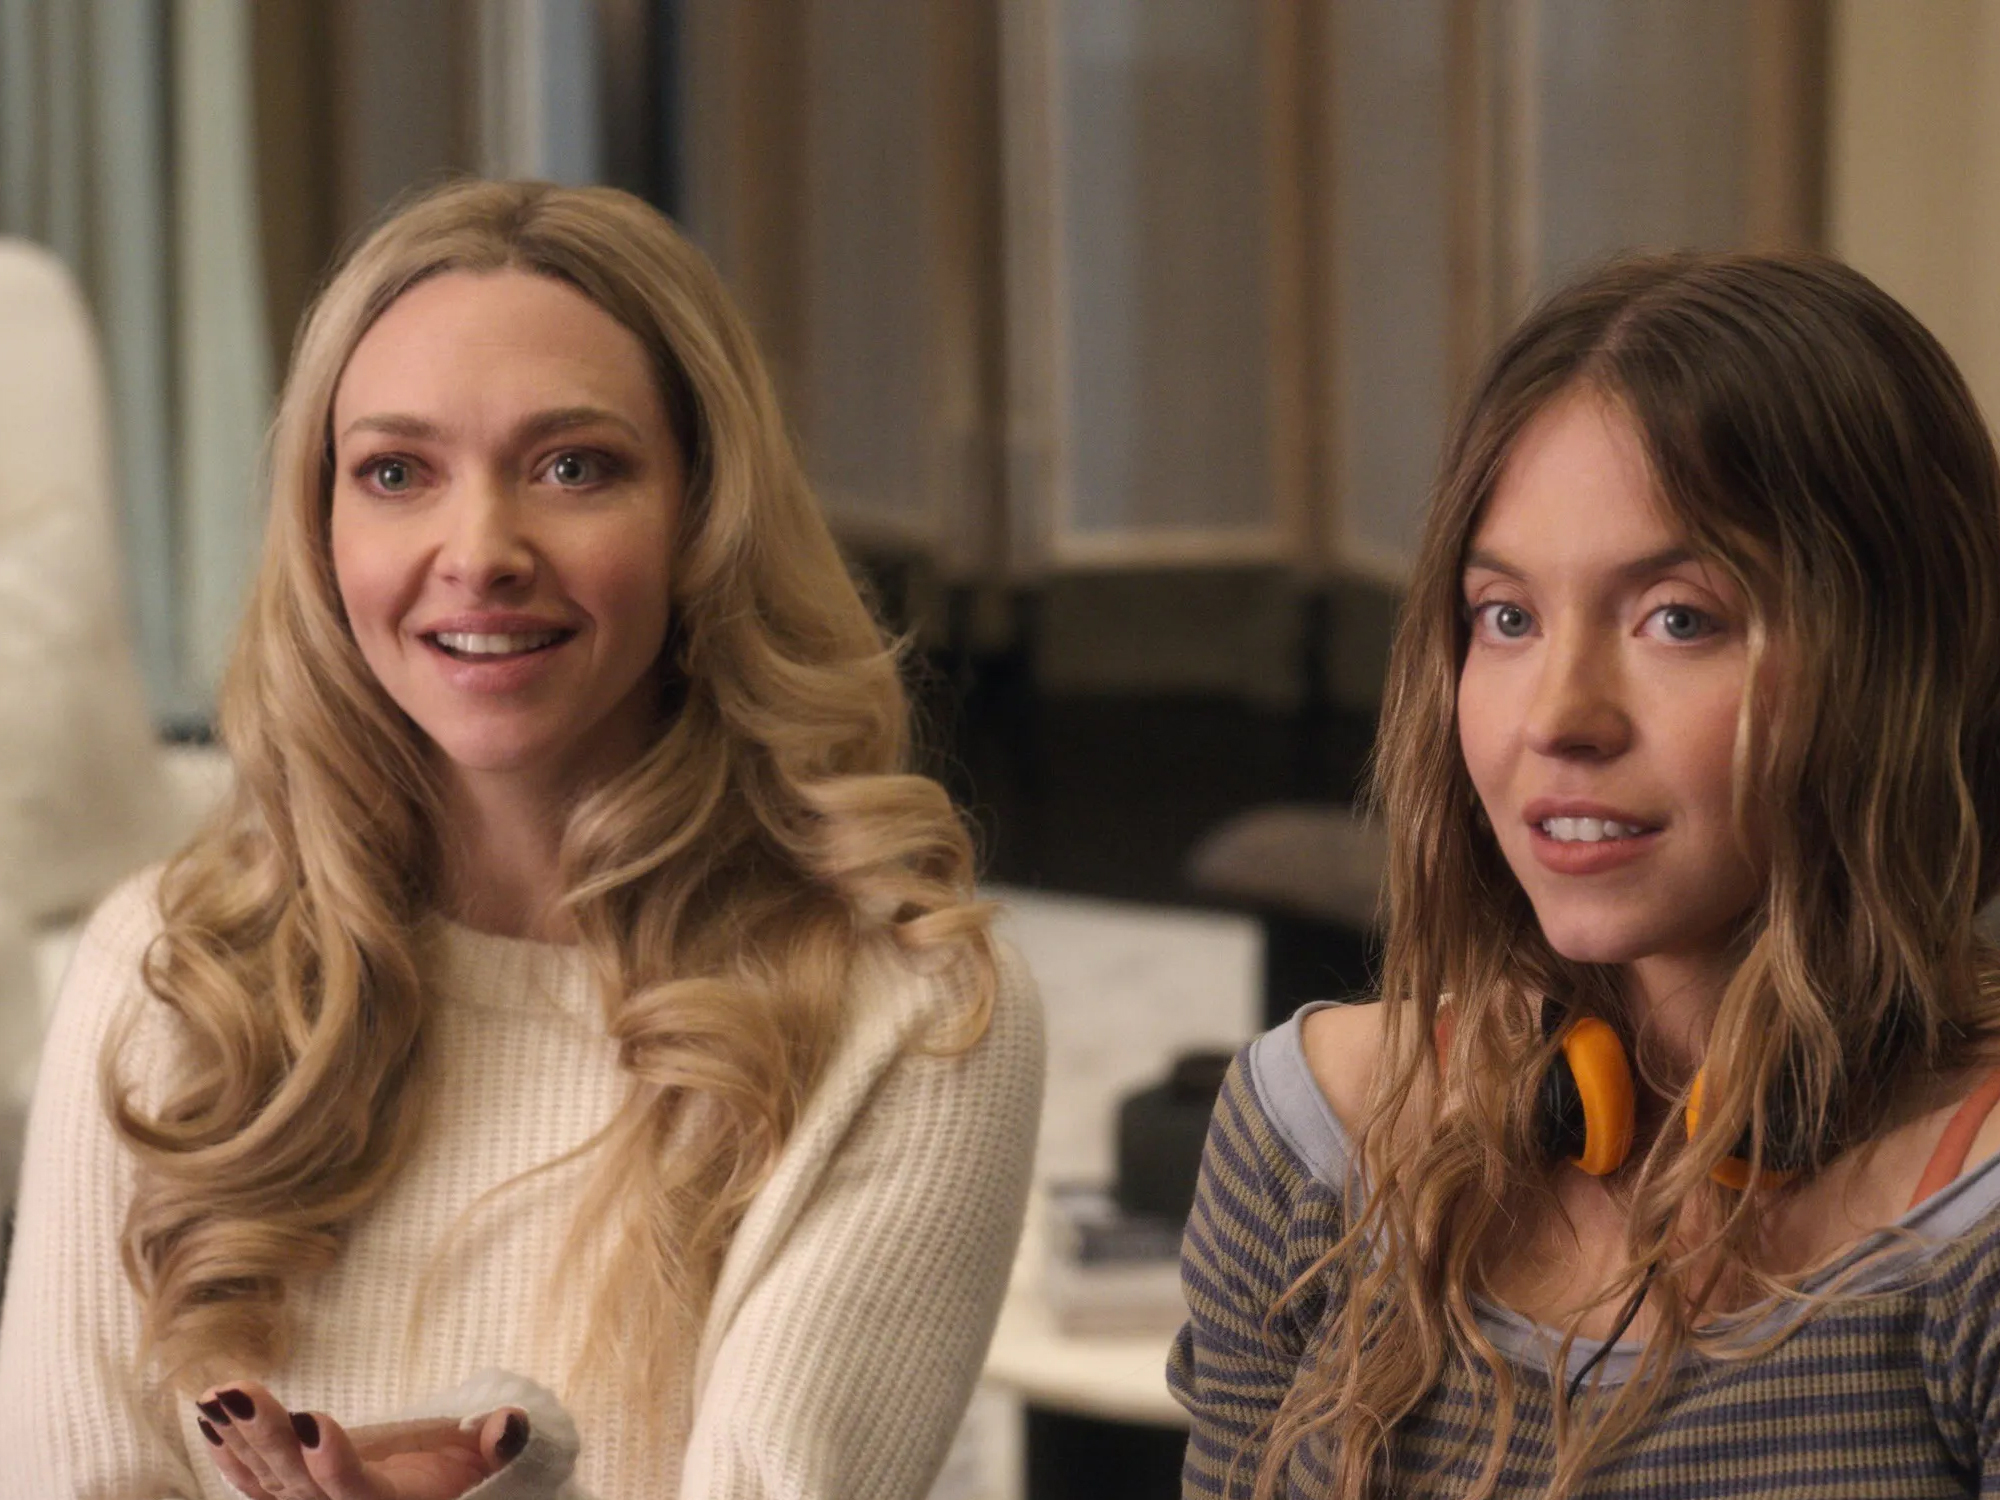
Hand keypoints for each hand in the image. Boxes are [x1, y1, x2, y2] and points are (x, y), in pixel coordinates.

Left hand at [195, 1380, 529, 1499]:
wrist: (437, 1498)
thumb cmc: (467, 1478)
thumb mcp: (491, 1464)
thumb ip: (501, 1449)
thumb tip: (511, 1424)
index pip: (355, 1492)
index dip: (333, 1462)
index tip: (311, 1420)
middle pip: (299, 1483)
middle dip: (268, 1436)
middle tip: (239, 1392)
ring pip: (268, 1480)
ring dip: (239, 1438)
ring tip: (215, 1396)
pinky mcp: (297, 1496)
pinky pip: (256, 1483)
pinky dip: (230, 1454)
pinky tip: (209, 1419)